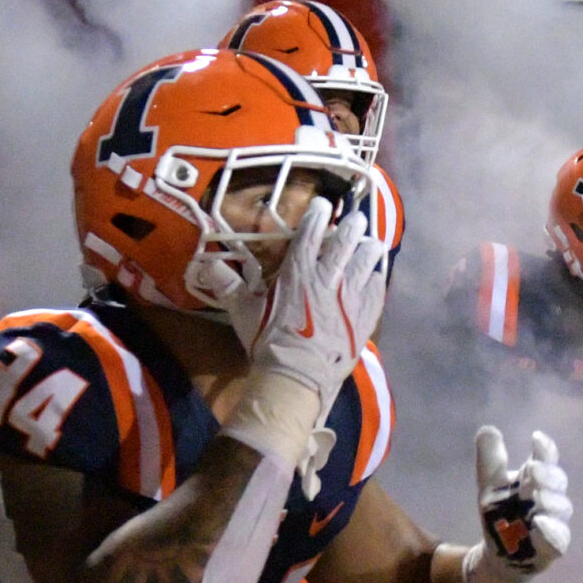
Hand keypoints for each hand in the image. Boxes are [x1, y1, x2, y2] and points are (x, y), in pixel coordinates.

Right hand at [223, 198, 386, 482]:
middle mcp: (328, 277)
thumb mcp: (243, 311)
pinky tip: (375, 276)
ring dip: (370, 248)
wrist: (296, 377)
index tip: (323, 205)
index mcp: (299, 272)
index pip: (311, 233)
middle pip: (346, 241)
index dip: (318, 215)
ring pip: (367, 260)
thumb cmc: (267, 342)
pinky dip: (376, 278)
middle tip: (355, 219)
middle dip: (352, 225)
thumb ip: (228, 284)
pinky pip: (377, 289)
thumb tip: (205, 264)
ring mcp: (351, 296)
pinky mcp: (365, 316)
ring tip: (371, 243)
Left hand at [473, 427, 572, 578]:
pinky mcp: (553, 546)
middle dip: (547, 474)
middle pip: (557, 481)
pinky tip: (539, 524)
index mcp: (535, 478)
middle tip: (533, 469)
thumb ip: (490, 459)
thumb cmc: (500, 515)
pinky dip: (551, 531)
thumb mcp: (489, 485)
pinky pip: (559, 538)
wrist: (498, 554)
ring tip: (537, 497)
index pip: (545, 458)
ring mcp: (554, 521)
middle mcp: (549, 497)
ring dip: (550, 500)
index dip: (544, 448)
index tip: (535, 437)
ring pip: (561, 508)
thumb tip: (488, 429)